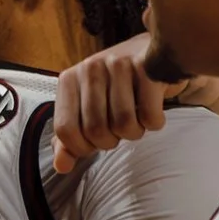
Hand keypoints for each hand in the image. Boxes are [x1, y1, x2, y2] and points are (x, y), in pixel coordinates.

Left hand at [53, 32, 177, 172]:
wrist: (157, 53)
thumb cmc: (117, 87)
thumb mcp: (86, 108)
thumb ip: (70, 138)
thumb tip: (62, 166)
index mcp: (69, 80)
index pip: (65, 129)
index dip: (81, 148)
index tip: (93, 145)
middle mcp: (90, 68)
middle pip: (95, 130)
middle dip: (110, 142)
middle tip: (118, 132)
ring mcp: (119, 65)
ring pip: (123, 124)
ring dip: (133, 133)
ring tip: (136, 121)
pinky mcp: (149, 67)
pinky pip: (149, 115)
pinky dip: (154, 123)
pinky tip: (152, 112)